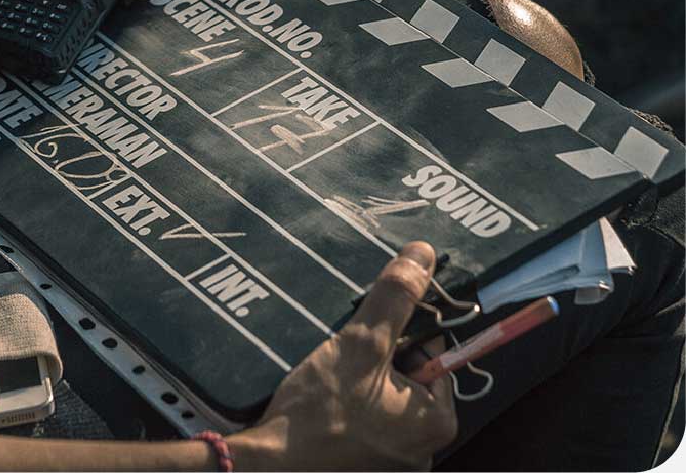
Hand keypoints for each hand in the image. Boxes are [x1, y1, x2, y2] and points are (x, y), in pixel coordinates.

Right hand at [227, 242, 456, 470]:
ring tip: (328, 377)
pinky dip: (345, 406)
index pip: (431, 350)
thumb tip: (424, 254)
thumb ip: (396, 298)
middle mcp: (424, 449)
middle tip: (342, 356)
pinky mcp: (363, 466)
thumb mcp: (362, 344)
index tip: (364, 333)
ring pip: (380, 396)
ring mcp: (391, 463)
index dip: (397, 331)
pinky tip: (321, 401)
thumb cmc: (318, 413)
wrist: (266, 469)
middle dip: (374, 358)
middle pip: (405, 374)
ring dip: (356, 379)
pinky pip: (364, 421)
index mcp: (438, 421)